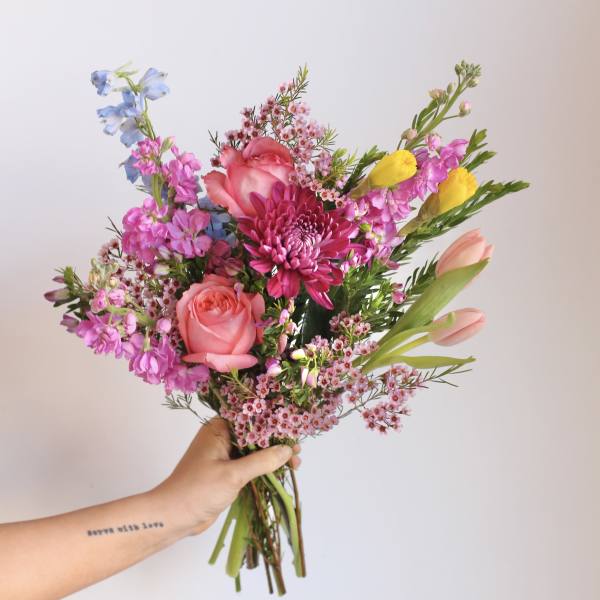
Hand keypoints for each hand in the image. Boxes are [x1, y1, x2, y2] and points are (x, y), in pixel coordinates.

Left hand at [150, 418, 300, 535]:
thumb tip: (287, 450)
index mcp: (219, 428)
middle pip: (256, 434)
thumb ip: (262, 461)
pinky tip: (281, 472)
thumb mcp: (233, 475)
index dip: (273, 422)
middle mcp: (222, 438)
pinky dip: (265, 468)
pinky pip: (250, 465)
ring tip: (296, 463)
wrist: (173, 517)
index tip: (294, 428)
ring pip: (255, 451)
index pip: (251, 418)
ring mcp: (224, 456)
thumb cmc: (198, 490)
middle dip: (277, 442)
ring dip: (273, 456)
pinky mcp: (227, 472)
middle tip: (298, 450)